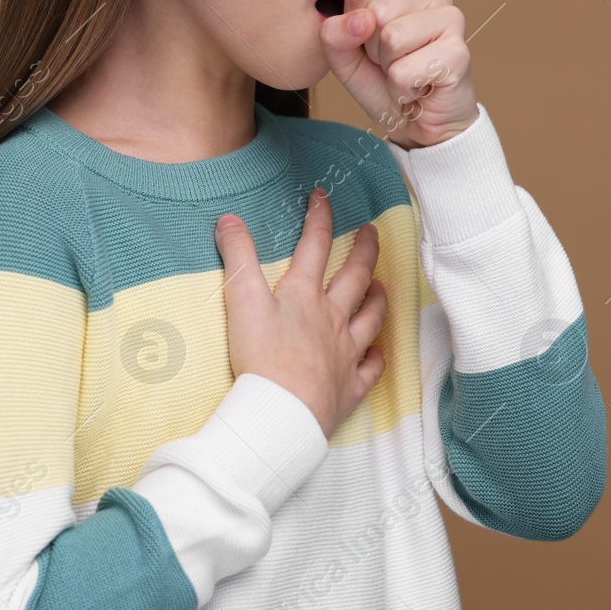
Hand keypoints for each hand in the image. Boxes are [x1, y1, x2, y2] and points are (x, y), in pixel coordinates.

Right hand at [214, 187, 387, 439]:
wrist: (281, 413)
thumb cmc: (261, 358)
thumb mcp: (240, 301)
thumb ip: (237, 258)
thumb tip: (229, 219)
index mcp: (304, 296)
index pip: (315, 246)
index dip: (319, 217)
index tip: (323, 196)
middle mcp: (332, 319)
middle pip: (354, 278)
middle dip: (364, 251)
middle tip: (372, 233)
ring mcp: (345, 354)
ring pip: (370, 320)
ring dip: (378, 299)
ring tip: (381, 286)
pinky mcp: (349, 387)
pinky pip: (370, 370)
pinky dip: (376, 358)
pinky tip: (377, 353)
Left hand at [318, 0, 479, 149]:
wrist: (419, 124)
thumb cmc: (384, 83)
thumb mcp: (345, 58)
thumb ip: (335, 35)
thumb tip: (359, 20)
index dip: (355, 27)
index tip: (374, 44)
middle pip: (375, 12)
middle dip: (374, 50)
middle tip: (393, 63)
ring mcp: (451, 18)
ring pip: (392, 38)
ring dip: (390, 70)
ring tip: (407, 74)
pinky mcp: (459, 52)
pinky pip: (405, 72)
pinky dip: (403, 90)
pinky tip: (420, 87)